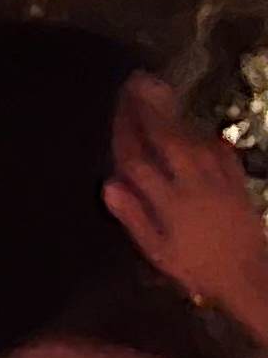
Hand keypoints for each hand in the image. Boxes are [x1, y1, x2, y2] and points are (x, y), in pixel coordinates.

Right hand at [105, 74, 267, 335]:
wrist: (249, 275)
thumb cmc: (196, 267)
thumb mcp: (157, 250)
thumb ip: (133, 216)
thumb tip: (108, 184)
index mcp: (169, 201)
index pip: (139, 160)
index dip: (125, 134)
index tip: (114, 109)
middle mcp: (193, 183)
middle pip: (167, 139)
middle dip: (150, 110)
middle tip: (136, 82)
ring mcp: (218, 179)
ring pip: (192, 139)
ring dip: (175, 115)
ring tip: (160, 93)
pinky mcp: (237, 181)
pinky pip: (219, 151)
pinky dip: (205, 136)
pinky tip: (196, 128)